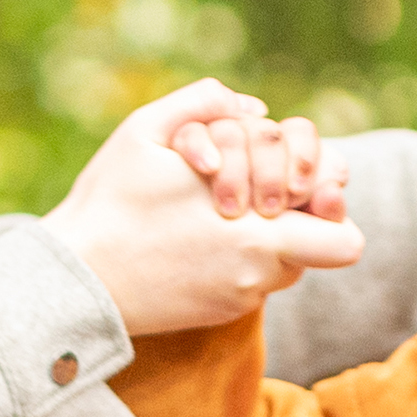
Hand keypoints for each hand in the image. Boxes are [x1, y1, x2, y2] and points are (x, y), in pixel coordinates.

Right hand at [56, 80, 365, 341]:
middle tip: (255, 192)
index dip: (330, 207)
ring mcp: (239, 298)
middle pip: (317, 246)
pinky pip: (253, 280)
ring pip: (286, 263)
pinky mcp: (219, 313)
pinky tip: (198, 236)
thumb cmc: (109, 202)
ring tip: (219, 209)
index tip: (297, 187)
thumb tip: (256, 108)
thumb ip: (206, 103)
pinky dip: (238, 255)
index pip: (343, 240)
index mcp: (256, 237)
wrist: (73, 278)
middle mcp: (258, 276)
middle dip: (297, 212)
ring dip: (266, 234)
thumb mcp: (146, 130)